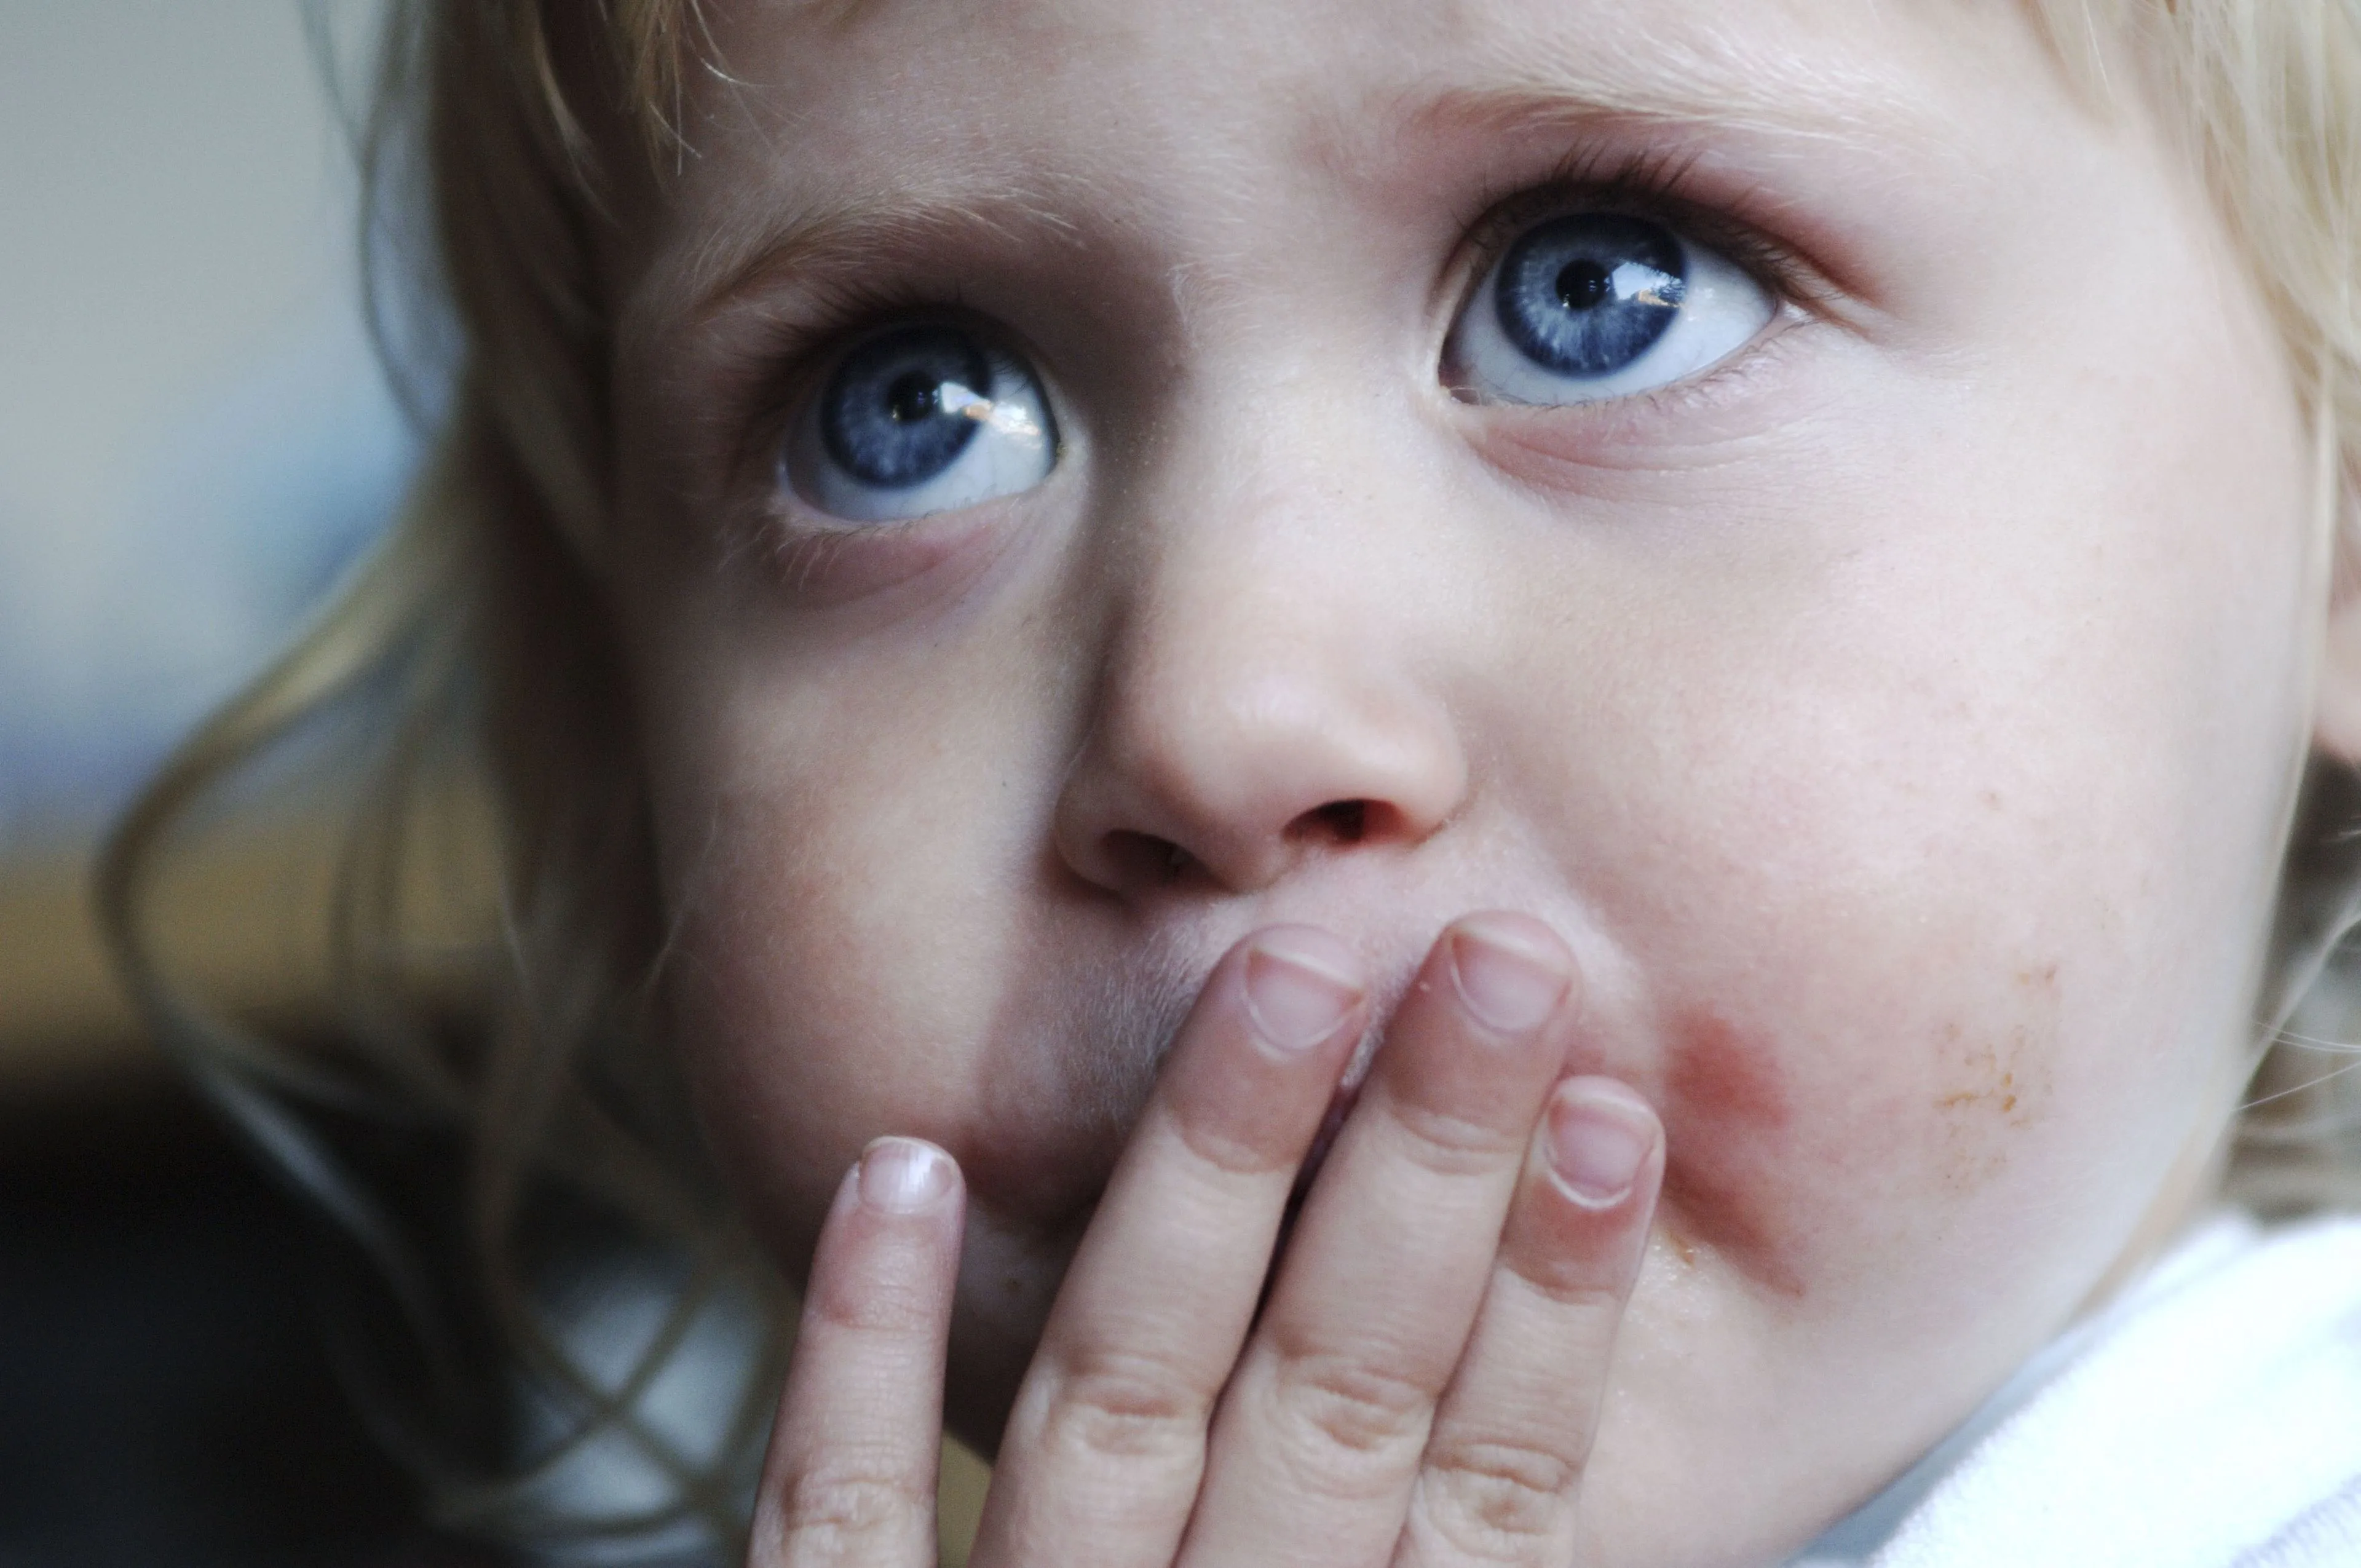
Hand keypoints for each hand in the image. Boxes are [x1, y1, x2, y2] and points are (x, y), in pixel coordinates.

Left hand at [750, 913, 1664, 1566]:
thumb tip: (1552, 1489)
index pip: (1491, 1505)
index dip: (1558, 1310)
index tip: (1614, 1116)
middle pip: (1324, 1401)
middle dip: (1418, 1176)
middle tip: (1491, 961)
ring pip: (1120, 1406)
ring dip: (1203, 1187)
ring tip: (1278, 985)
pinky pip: (836, 1525)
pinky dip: (859, 1355)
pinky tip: (903, 1166)